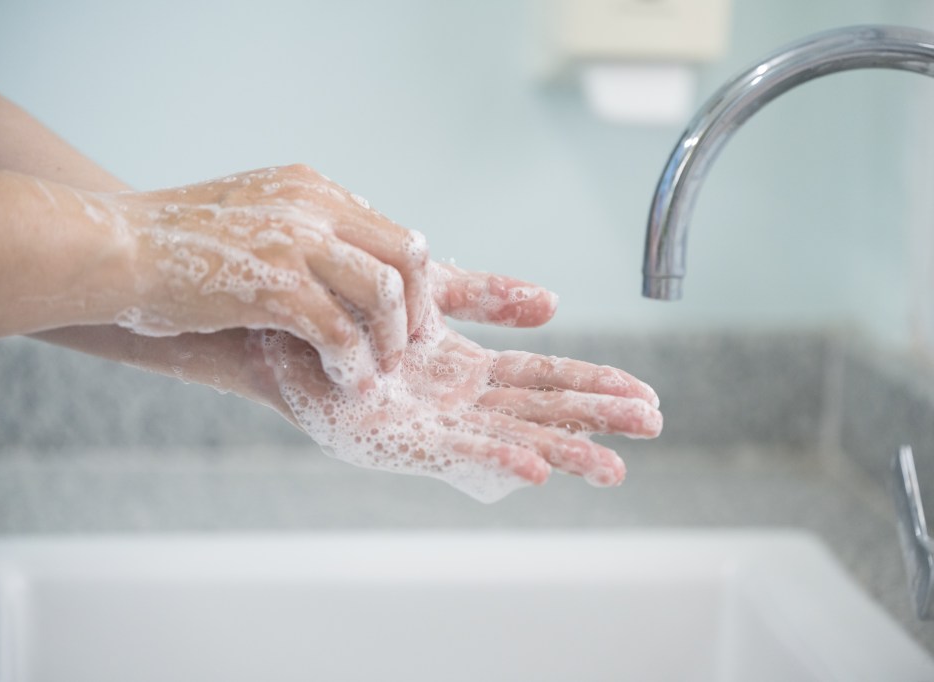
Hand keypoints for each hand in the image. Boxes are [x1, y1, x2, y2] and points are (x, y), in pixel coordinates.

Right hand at [109, 164, 428, 386]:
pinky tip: (348, 382)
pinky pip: (341, 332)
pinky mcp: (274, 285)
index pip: (390, 230)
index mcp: (310, 188)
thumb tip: (341, 265)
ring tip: (377, 369)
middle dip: (416, 308)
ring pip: (385, 291)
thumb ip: (300, 229)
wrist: (112, 246)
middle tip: (402, 347)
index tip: (401, 319)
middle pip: (406, 254)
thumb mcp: (252, 212)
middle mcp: (312, 206)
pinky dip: (354, 364)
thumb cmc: (173, 241)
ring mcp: (296, 243)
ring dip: (390, 339)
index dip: (407, 281)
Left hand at [253, 265, 661, 502]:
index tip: (645, 392)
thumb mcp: (430, 292)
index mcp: (467, 371)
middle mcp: (455, 404)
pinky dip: (498, 462)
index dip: (595, 383)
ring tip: (614, 467)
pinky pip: (456, 452)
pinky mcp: (396, 438)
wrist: (279, 311)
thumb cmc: (346, 304)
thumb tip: (556, 303)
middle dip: (598, 419)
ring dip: (564, 452)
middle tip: (654, 425)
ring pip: (511, 439)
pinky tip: (536, 469)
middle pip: (541, 411)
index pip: (545, 378)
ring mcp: (429, 424)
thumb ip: (491, 296)